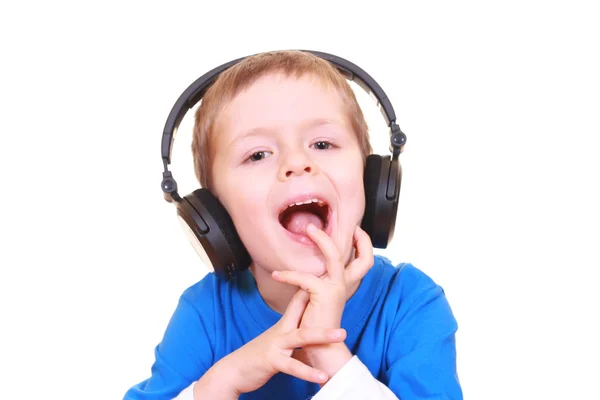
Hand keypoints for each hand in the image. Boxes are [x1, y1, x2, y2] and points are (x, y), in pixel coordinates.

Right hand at [204, 288, 347, 395]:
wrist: (233, 371)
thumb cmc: (257, 355)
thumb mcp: (274, 339)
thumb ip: (289, 330)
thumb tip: (303, 322)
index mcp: (283, 325)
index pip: (299, 301)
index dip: (312, 288)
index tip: (330, 276)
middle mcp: (281, 331)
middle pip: (304, 314)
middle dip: (324, 300)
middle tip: (347, 294)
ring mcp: (276, 345)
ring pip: (301, 336)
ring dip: (322, 334)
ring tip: (341, 334)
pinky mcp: (272, 361)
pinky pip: (292, 366)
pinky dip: (307, 371)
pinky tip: (322, 376)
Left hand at [272, 224, 374, 329]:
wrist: (318, 349)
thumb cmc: (315, 324)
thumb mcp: (319, 297)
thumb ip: (319, 280)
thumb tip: (310, 263)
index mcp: (347, 284)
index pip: (365, 259)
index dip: (364, 243)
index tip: (354, 229)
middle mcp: (346, 285)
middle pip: (363, 255)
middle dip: (355, 236)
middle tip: (344, 222)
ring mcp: (337, 289)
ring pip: (335, 256)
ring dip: (323, 239)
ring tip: (308, 229)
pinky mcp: (324, 295)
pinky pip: (305, 277)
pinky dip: (289, 274)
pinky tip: (277, 274)